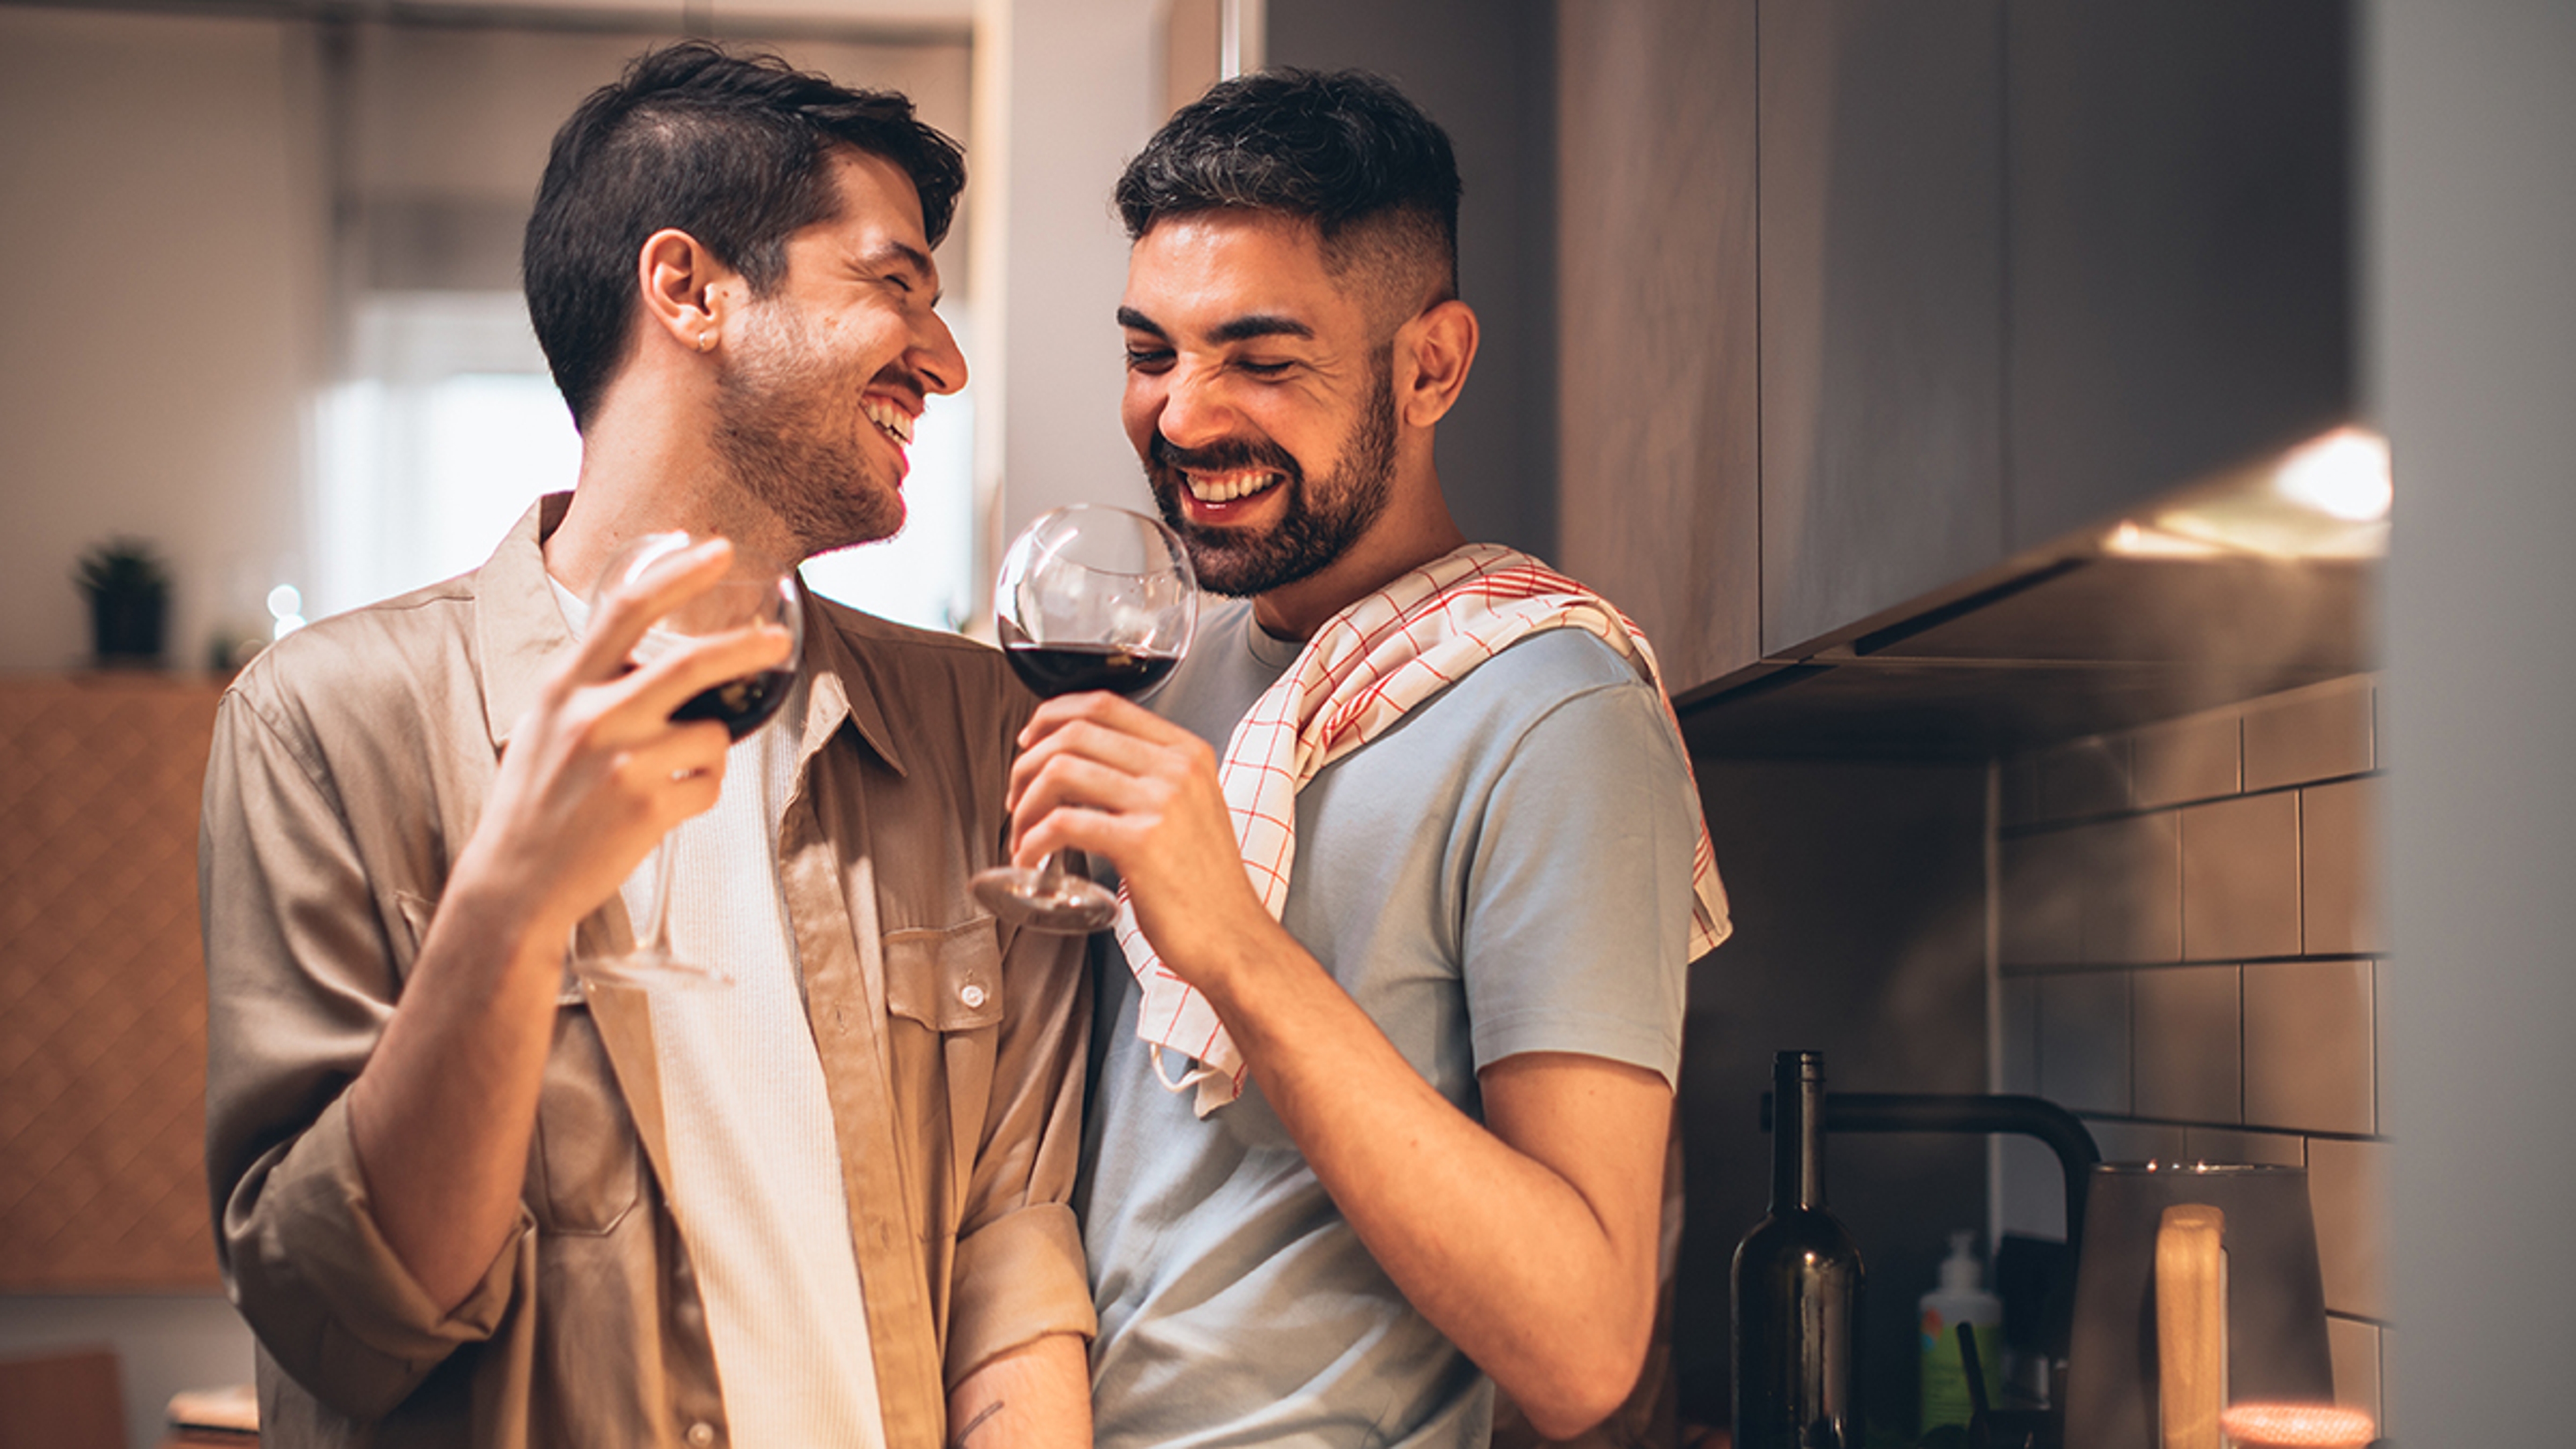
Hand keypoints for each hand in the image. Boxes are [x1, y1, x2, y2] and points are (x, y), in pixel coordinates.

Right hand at [453, 538, 795, 947]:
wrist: (514, 882)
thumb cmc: (536, 799)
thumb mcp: (544, 723)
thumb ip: (591, 684)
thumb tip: (652, 657)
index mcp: (563, 686)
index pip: (625, 610)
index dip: (678, 574)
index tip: (717, 549)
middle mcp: (590, 716)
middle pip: (692, 663)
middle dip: (747, 647)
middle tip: (780, 639)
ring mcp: (621, 763)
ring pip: (712, 733)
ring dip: (710, 750)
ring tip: (671, 775)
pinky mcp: (647, 807)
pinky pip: (711, 783)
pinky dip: (702, 791)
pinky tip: (664, 807)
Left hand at [1004, 692, 1282, 986]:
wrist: (1234, 938)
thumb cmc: (1208, 887)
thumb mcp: (1190, 810)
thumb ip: (1150, 780)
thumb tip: (1085, 769)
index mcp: (1187, 753)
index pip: (1105, 705)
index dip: (1054, 715)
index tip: (1031, 739)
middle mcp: (1176, 769)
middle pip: (1076, 732)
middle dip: (1029, 762)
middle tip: (1017, 795)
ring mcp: (1161, 803)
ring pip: (1063, 770)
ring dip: (1026, 801)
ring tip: (1021, 830)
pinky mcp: (1141, 843)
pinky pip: (1064, 823)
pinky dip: (1033, 839)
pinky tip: (1030, 857)